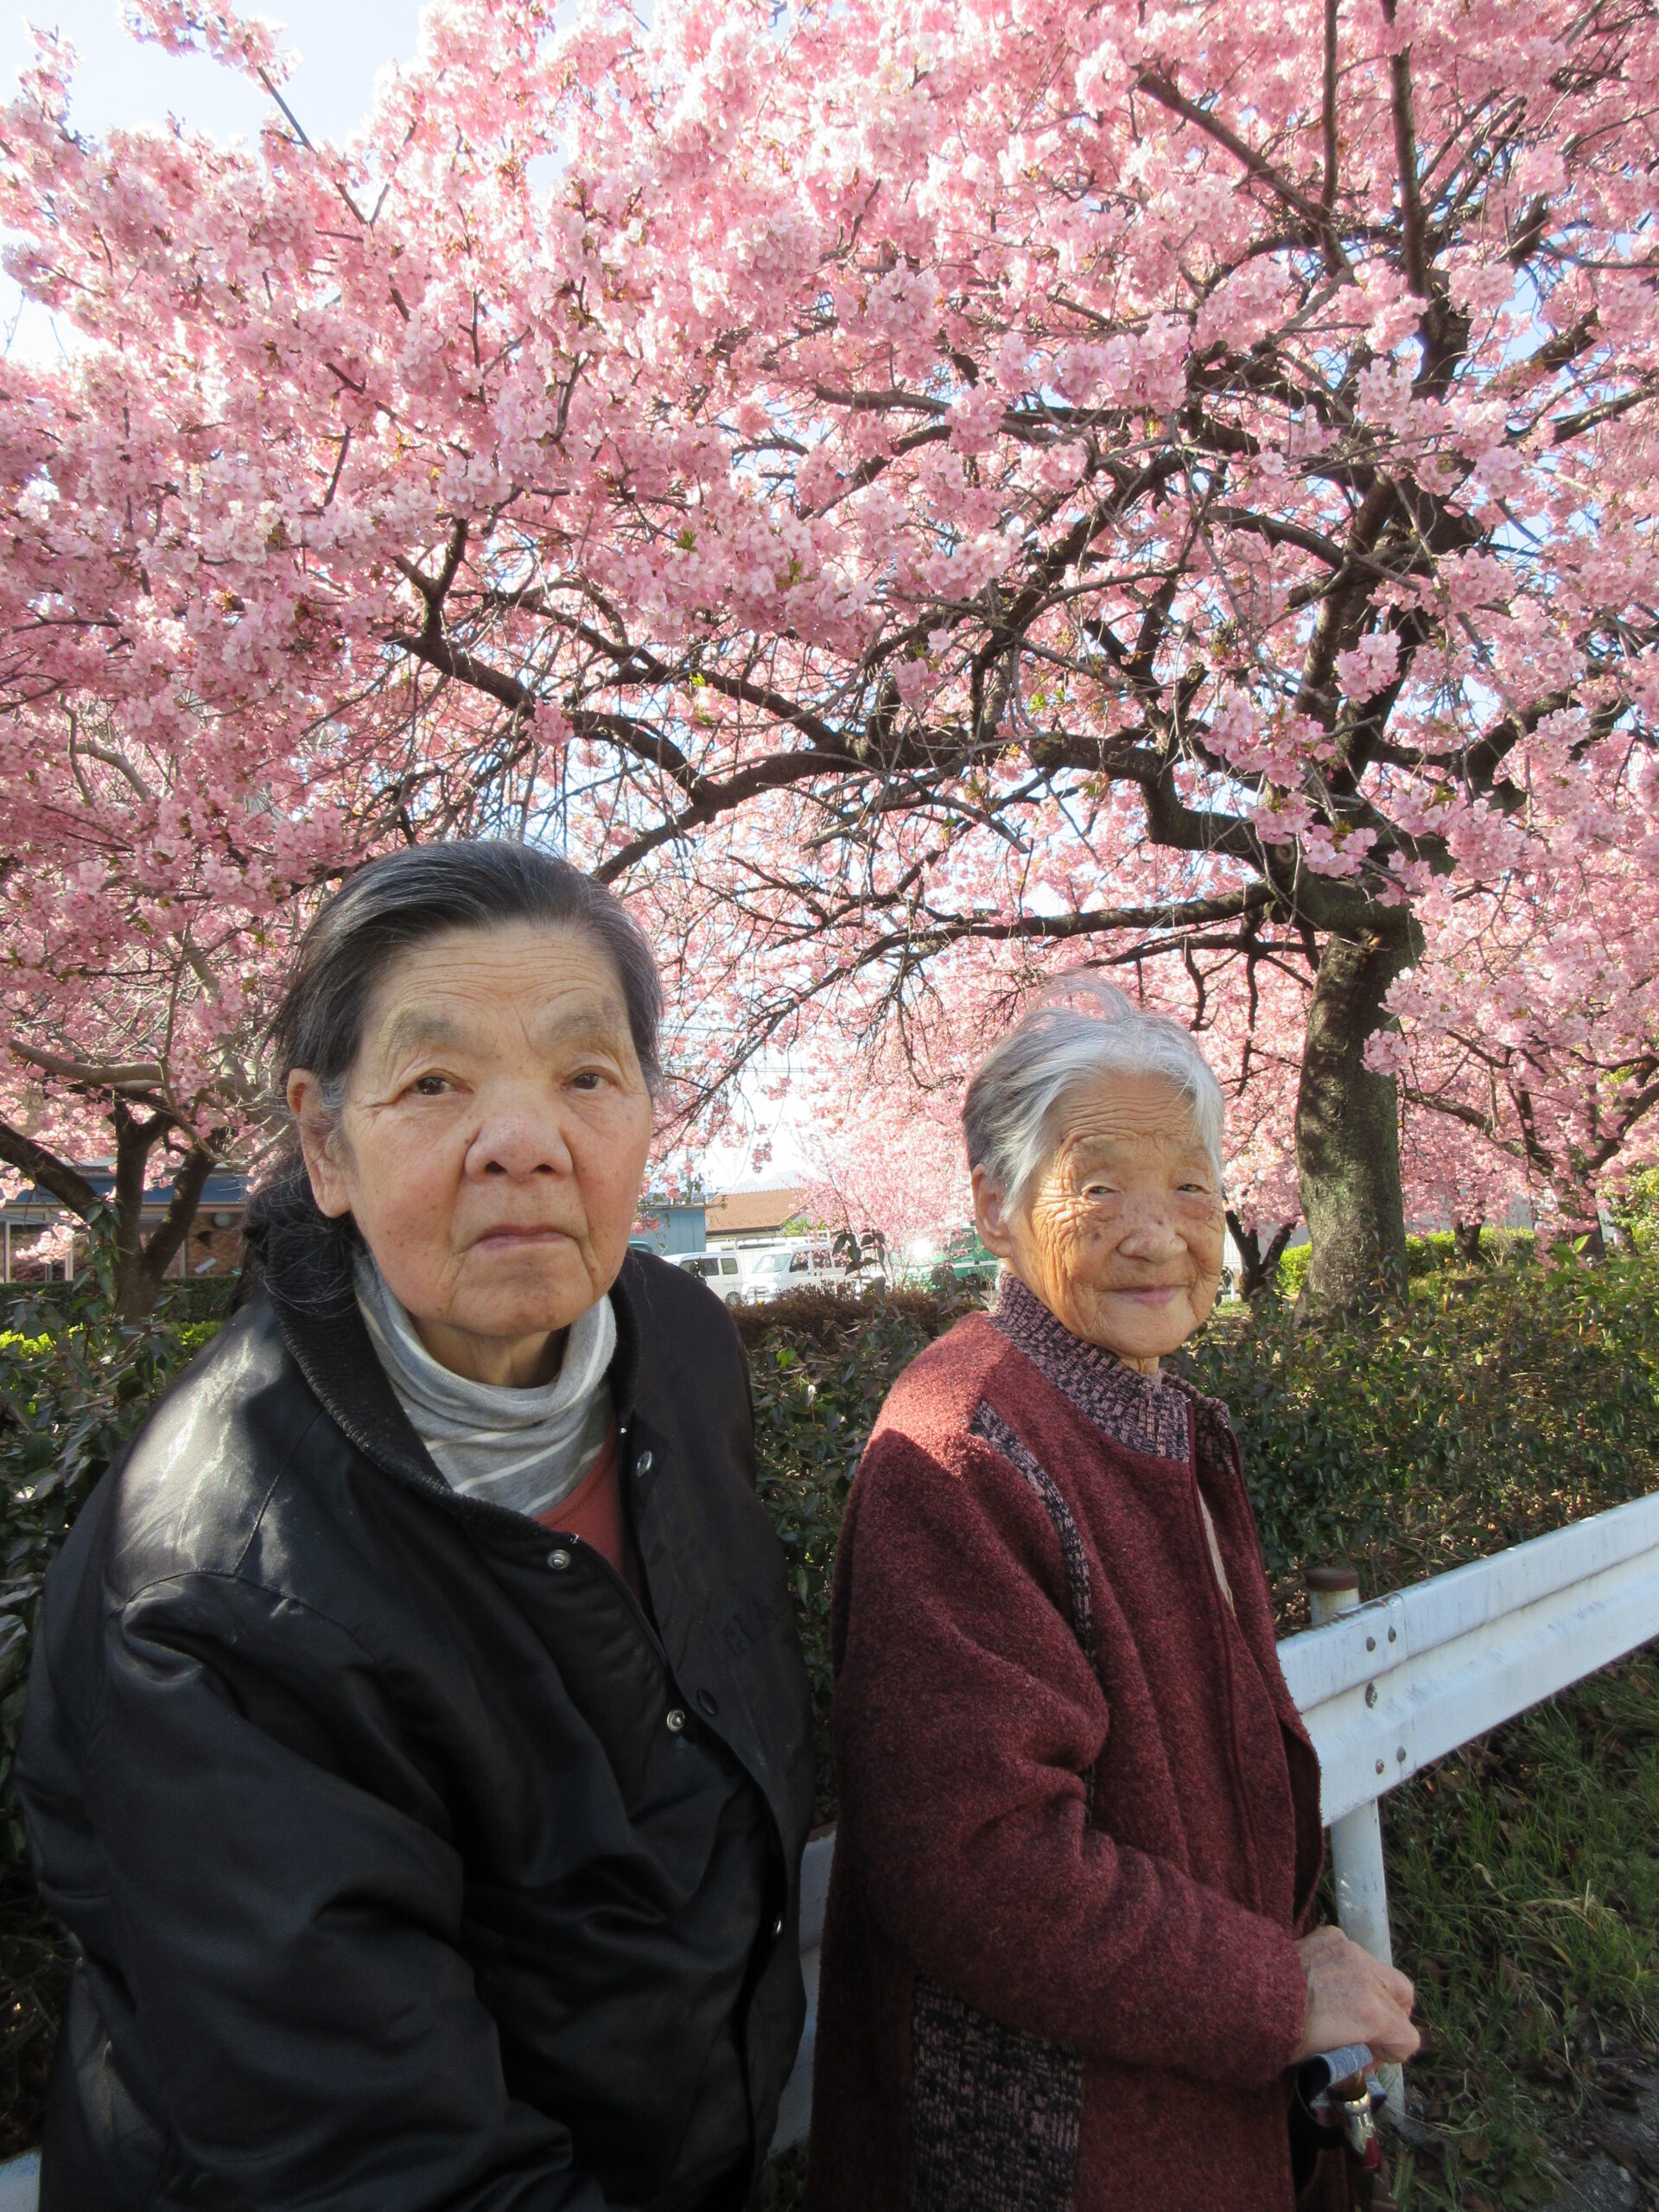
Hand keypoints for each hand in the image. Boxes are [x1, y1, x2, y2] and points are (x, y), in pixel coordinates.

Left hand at [1291, 1924, 1419, 2065]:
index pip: (1408, 2038)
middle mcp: (1368, 1977)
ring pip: (1382, 1972)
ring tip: (1345, 2005)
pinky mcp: (1332, 1935)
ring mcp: (1351, 1950)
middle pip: (1404, 1999)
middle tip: (1366, 2031)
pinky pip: (1354, 1953)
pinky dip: (1348, 1968)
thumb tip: (1365, 2055)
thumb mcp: (1327, 2060)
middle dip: (1391, 2018)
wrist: (1248, 1992)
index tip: (1368, 2057)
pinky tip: (1324, 1980)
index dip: (1392, 2053)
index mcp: (1371, 2014)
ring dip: (1372, 1990)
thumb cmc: (1284, 2034)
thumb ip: (1357, 2056)